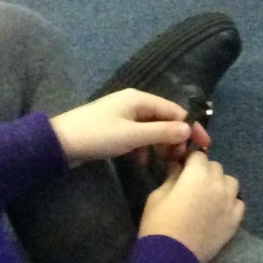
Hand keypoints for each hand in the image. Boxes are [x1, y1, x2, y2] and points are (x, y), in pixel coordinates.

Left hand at [49, 89, 204, 165]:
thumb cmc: (97, 136)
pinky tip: (141, 163)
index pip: (175, 111)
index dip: (190, 127)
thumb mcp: (132, 136)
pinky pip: (138, 137)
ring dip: (159, 145)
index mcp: (140, 99)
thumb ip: (162, 133)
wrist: (59, 143)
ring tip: (163, 164)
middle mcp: (134, 103)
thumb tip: (188, 130)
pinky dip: (143, 149)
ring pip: (152, 130)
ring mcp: (123, 116)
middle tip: (180, 159)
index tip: (203, 146)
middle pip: (164, 119)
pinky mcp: (115, 129)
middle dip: (174, 138)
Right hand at [139, 150, 243, 262]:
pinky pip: (238, 202)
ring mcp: (230, 202)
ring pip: (230, 182)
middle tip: (192, 184)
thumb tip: (178, 166)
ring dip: (220, 184)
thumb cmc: (159, 224)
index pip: (198, 155)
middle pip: (216, 167)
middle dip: (204, 171)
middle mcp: (218, 183)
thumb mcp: (157, 196)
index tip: (182, 168)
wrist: (171, 257)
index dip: (189, 160)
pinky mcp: (235, 219)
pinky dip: (230, 202)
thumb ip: (171, 177)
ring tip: (209, 196)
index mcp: (197, 174)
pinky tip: (219, 210)